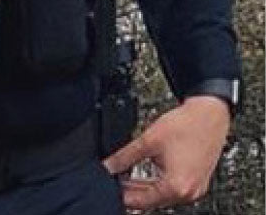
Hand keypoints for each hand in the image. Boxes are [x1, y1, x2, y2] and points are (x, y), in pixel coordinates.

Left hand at [102, 96, 230, 211]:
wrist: (209, 115)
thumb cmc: (185, 126)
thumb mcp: (147, 141)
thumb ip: (124, 157)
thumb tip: (107, 166)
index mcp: (177, 187)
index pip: (141, 202)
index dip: (121, 196)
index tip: (107, 189)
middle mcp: (189, 193)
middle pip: (152, 201)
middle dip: (131, 193)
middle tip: (113, 183)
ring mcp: (195, 189)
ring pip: (162, 197)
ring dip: (143, 190)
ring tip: (123, 180)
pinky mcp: (197, 182)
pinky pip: (173, 190)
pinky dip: (157, 186)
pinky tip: (142, 178)